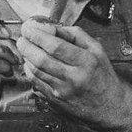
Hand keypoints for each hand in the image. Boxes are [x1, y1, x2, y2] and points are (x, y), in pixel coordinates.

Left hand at [16, 20, 131, 131]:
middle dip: (27, 46)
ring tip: (25, 47)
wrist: (110, 105)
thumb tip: (51, 27)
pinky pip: (36, 83)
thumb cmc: (102, 74)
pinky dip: (29, 70)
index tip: (29, 27)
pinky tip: (30, 62)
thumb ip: (75, 34)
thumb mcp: (96, 49)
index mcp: (86, 61)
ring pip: (36, 72)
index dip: (38, 35)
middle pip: (42, 60)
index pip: (56, 46)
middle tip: (22, 38)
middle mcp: (74, 77)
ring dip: (26, 57)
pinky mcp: (56, 100)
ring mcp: (63, 90)